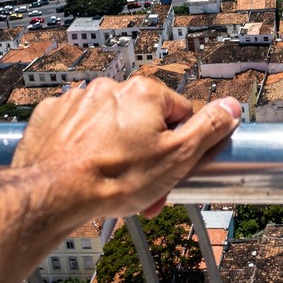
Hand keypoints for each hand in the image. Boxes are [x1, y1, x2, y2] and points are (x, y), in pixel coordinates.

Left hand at [10, 76, 240, 218]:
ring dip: (115, 150)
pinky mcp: (52, 116)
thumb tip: (231, 106)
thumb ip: (209, 128)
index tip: (169, 169)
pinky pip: (76, 128)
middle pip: (142, 121)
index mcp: (144, 92)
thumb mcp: (177, 157)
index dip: (178, 146)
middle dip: (145, 153)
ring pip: (109, 125)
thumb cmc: (112, 178)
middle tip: (141, 186)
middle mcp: (110, 88)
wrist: (52, 195)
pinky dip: (82, 146)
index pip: (179, 113)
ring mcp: (77, 100)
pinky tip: (84, 169)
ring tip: (111, 183)